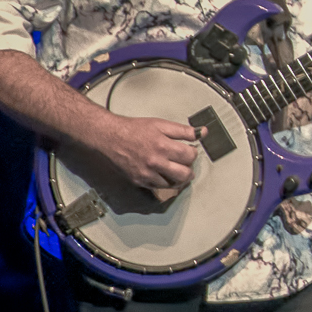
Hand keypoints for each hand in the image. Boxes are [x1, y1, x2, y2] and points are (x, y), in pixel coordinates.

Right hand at [85, 114, 200, 202]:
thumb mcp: (160, 124)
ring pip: (173, 184)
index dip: (193, 153)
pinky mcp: (139, 181)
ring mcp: (147, 174)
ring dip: (178, 177)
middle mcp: (155, 162)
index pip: (190, 156)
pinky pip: (159, 187)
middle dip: (189, 169)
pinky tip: (163, 173)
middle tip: (185, 163)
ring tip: (175, 168)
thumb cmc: (133, 129)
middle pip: (185, 174)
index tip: (189, 150)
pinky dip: (165, 182)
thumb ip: (183, 130)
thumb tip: (202, 132)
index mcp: (163, 146)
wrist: (109, 137)